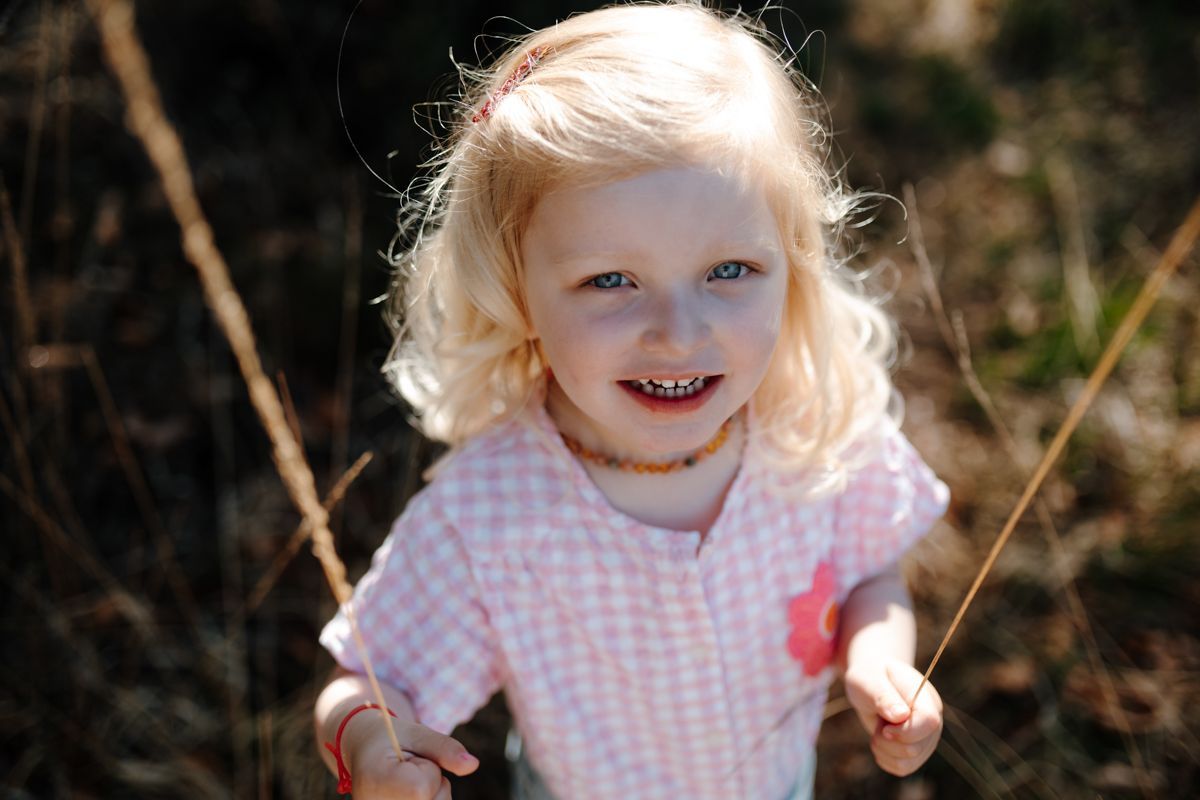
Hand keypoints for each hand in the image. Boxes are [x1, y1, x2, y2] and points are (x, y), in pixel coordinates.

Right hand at [347, 721, 478, 798]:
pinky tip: (410, 793)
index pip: (421, 789)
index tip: (410, 758)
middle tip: (410, 769)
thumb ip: (445, 748)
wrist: (364, 751)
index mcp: (374, 780)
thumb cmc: (391, 738)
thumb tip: (472, 765)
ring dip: (431, 795)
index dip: (428, 770)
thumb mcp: (417, 734)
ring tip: (408, 781)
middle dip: (432, 785)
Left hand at [843, 660, 942, 776]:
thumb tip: (901, 715)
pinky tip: (881, 743)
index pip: (929, 722)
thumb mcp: (870, 679)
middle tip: (879, 725)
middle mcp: (933, 721)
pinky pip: (903, 768)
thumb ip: (883, 695)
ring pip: (910, 762)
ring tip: (878, 732)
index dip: (905, 731)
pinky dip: (886, 759)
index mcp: (926, 698)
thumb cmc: (870, 676)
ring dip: (885, 751)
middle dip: (888, 742)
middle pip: (917, 747)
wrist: (872, 682)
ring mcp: (927, 738)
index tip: (885, 727)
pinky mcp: (917, 751)